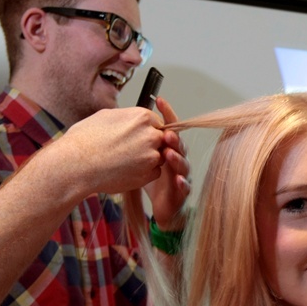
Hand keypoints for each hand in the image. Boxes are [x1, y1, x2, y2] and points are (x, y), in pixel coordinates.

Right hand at [47, 106, 166, 194]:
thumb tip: (133, 119)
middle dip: (149, 144)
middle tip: (129, 149)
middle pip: (160, 139)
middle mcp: (151, 135)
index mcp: (142, 117)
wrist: (74, 165)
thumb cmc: (84, 140)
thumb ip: (127, 117)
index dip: (146, 129)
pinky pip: (153, 172)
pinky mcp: (147, 175)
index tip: (136, 136)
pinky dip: (143, 173)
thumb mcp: (106, 116)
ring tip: (123, 160)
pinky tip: (125, 170)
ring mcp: (151, 156)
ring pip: (158, 156)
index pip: (156, 122)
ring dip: (147, 158)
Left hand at [145, 97, 190, 229]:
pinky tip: (177, 180)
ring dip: (177, 158)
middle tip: (165, 133)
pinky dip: (182, 183)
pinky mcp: (181, 193)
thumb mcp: (135, 155)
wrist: (158, 205)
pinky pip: (185, 187)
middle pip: (178, 144)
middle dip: (173, 137)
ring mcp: (181, 175)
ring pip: (183, 164)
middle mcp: (176, 158)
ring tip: (169, 154)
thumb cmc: (146, 178)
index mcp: (166, 147)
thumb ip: (133, 138)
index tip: (159, 100)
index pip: (168, 126)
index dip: (166, 113)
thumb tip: (122, 115)